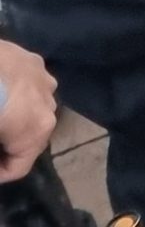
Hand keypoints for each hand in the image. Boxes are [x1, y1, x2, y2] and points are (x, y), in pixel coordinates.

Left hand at [0, 39, 56, 180]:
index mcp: (39, 130)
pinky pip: (28, 86)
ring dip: (15, 117)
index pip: (18, 169)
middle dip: (9, 145)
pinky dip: (14, 94)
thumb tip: (1, 152)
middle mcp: (50, 106)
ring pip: (32, 108)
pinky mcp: (35, 60)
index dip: (0, 174)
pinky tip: (0, 91)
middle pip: (30, 137)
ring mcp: (45, 80)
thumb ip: (0, 152)